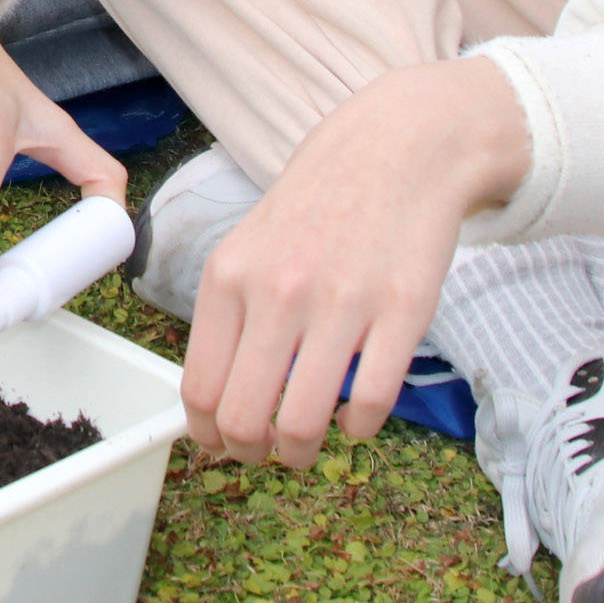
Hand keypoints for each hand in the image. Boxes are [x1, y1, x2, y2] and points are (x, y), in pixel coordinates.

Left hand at [182, 58, 527, 470]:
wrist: (396, 148)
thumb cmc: (316, 208)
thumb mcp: (248, 250)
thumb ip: (227, 321)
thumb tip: (210, 409)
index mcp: (230, 277)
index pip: (200, 390)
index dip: (209, 436)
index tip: (224, 445)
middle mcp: (279, 291)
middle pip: (245, 420)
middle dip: (254, 454)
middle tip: (270, 451)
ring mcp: (343, 302)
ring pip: (306, 424)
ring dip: (304, 453)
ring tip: (310, 441)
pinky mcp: (403, 310)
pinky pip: (373, 403)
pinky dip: (360, 428)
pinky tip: (356, 415)